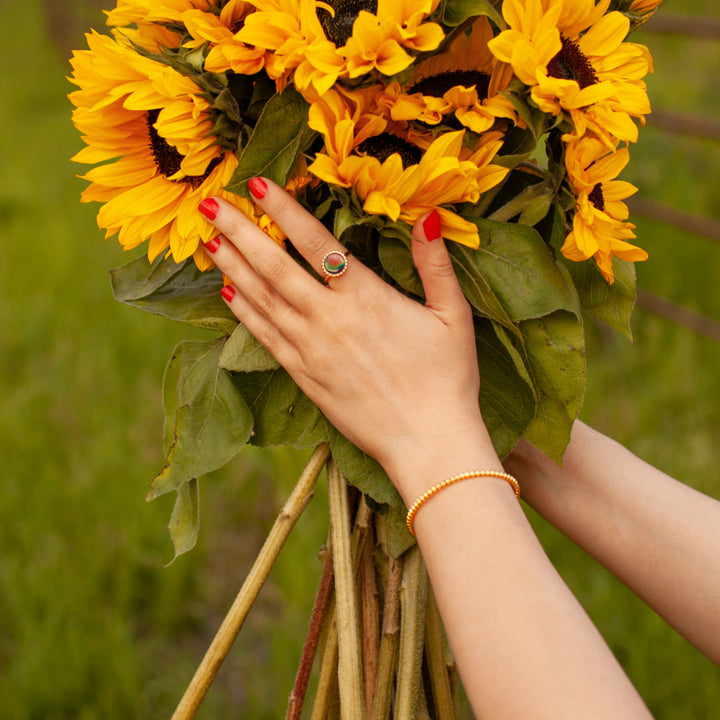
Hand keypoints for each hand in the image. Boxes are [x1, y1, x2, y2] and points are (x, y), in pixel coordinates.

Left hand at [199, 179, 494, 501]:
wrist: (427, 442)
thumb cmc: (447, 379)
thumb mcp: (454, 316)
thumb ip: (435, 264)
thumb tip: (429, 216)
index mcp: (367, 298)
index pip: (317, 243)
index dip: (284, 210)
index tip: (256, 183)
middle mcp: (330, 319)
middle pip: (276, 267)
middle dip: (241, 232)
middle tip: (210, 203)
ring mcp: (311, 350)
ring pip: (263, 300)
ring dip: (233, 267)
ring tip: (208, 240)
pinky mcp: (304, 377)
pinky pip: (266, 338)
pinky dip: (244, 313)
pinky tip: (227, 293)